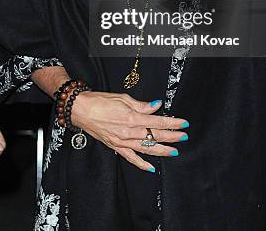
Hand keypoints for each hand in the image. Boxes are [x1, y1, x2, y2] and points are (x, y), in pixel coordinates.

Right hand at [71, 91, 188, 171]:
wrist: (81, 110)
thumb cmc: (100, 101)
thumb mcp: (123, 98)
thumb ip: (142, 105)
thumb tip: (157, 106)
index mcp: (131, 117)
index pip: (157, 121)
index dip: (172, 123)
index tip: (183, 123)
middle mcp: (128, 132)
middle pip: (154, 136)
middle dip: (171, 137)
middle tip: (184, 137)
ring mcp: (122, 141)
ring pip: (146, 148)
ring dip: (162, 150)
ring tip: (174, 151)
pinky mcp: (115, 146)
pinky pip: (130, 157)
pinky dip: (141, 163)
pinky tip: (151, 167)